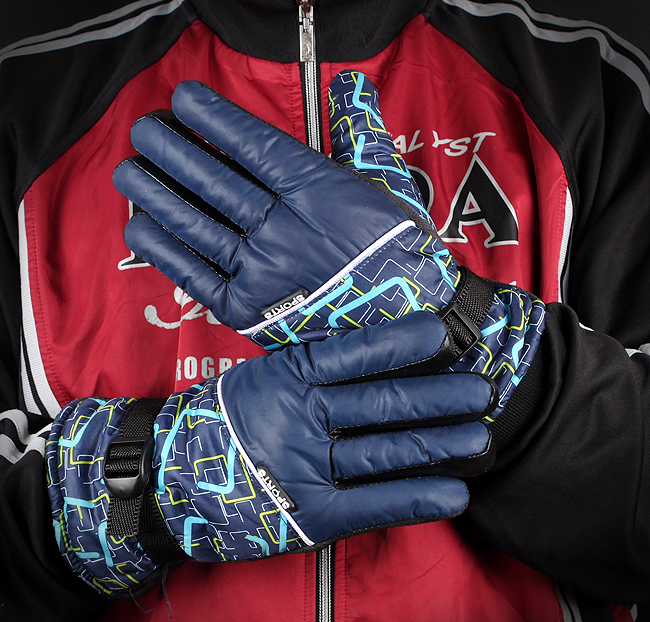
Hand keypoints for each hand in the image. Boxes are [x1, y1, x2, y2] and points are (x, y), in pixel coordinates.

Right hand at [47, 312, 495, 595]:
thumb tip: (380, 354)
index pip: (353, 354)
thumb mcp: (264, 377)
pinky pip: (371, 505)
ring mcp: (304, 467)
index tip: (443, 334)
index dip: (401, 344)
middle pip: (380, 404)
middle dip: (438, 397)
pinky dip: (415, 499)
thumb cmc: (228, 418)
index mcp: (288, 376)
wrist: (171, 477)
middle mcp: (299, 418)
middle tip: (483, 390)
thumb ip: (314, 366)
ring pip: (384, 452)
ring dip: (438, 444)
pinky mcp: (309, 514)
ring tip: (480, 438)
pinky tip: (453, 493)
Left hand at [113, 72, 545, 418]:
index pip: (255, 148)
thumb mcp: (390, 188)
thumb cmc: (399, 256)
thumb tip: (350, 84)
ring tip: (130, 172)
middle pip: (217, 184)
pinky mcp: (251, 310)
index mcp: (320, 194)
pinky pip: (199, 275)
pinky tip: (142, 227)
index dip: (215, 122)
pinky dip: (167, 251)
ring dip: (159, 196)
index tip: (184, 102)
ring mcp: (265, 272)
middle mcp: (286, 230)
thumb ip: (361, 133)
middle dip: (174, 153)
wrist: (409, 326)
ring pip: (200, 225)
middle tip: (144, 132)